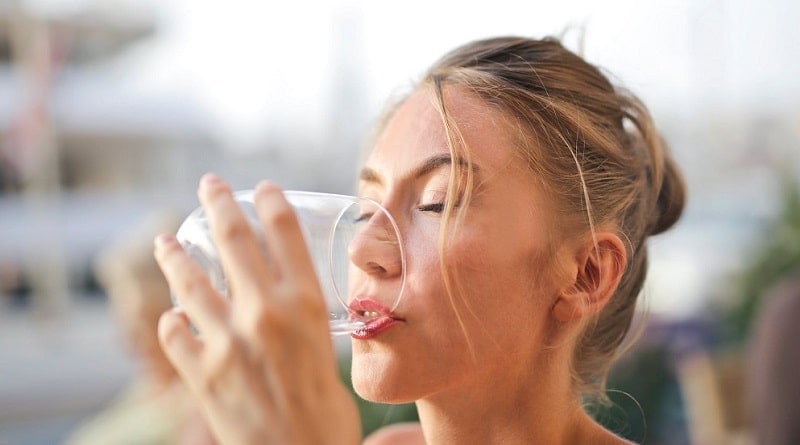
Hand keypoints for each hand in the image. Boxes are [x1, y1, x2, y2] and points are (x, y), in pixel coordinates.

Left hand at [155, 174, 360, 444]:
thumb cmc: (327, 419)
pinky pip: (173, 331)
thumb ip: (305, 329)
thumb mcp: (331, 359)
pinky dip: (171, 321)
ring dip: (173, 256)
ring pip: (190, 279)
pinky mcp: (200, 372)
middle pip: (233, 238)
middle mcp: (265, 312)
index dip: (270, 201)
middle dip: (217, 203)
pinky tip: (172, 317)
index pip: (285, 232)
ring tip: (163, 243)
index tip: (262, 188)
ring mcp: (227, 340)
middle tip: (208, 186)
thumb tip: (287, 314)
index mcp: (307, 305)